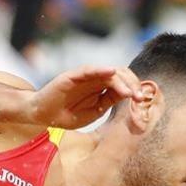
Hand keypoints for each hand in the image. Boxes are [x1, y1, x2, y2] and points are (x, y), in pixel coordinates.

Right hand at [28, 66, 142, 128]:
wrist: (42, 115)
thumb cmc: (66, 115)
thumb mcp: (93, 113)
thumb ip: (108, 103)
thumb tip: (128, 96)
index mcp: (102, 89)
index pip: (124, 83)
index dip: (135, 89)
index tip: (142, 100)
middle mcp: (96, 80)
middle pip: (120, 75)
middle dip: (133, 85)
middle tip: (139, 97)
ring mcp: (85, 77)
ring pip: (108, 72)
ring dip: (122, 80)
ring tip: (129, 92)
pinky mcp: (72, 75)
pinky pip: (89, 70)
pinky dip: (100, 69)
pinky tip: (111, 71)